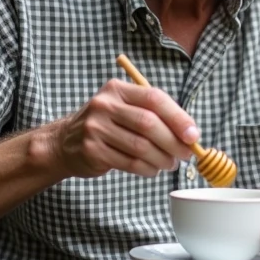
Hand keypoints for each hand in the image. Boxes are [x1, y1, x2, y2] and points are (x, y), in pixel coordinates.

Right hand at [45, 79, 198, 178]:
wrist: (65, 142)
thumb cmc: (108, 125)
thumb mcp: (125, 109)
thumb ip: (155, 115)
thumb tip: (190, 134)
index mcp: (118, 89)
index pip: (154, 98)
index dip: (178, 117)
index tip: (193, 135)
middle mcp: (104, 105)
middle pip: (149, 124)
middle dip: (173, 142)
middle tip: (186, 154)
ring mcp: (95, 128)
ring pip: (140, 146)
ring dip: (162, 159)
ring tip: (170, 164)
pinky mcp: (92, 151)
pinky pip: (129, 163)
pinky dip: (147, 169)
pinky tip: (152, 169)